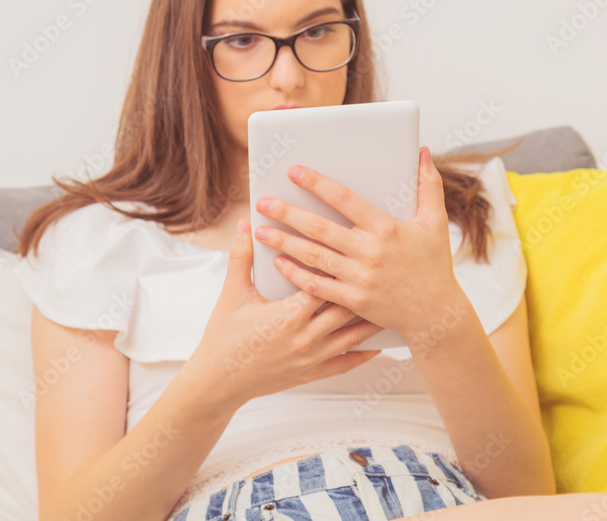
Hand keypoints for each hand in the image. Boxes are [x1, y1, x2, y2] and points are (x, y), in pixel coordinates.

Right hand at [184, 219, 384, 410]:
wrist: (218, 382)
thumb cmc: (224, 337)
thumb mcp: (232, 295)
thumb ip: (241, 257)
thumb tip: (245, 224)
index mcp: (288, 315)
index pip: (323, 283)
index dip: (339, 265)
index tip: (355, 249)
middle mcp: (305, 337)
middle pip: (346, 308)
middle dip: (364, 289)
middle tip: (384, 271)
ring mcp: (311, 358)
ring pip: (352, 337)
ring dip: (371, 320)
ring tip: (389, 302)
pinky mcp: (311, 374)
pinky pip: (345, 364)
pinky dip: (364, 354)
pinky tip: (378, 345)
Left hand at [253, 146, 467, 339]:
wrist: (435, 312)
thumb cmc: (434, 264)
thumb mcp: (435, 222)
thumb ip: (428, 185)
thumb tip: (422, 151)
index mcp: (386, 228)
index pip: (344, 199)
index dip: (316, 183)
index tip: (294, 172)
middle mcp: (369, 252)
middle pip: (319, 227)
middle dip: (287, 212)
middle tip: (262, 202)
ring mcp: (359, 278)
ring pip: (312, 255)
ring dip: (283, 241)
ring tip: (260, 230)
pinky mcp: (353, 300)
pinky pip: (317, 286)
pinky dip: (295, 274)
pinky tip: (278, 262)